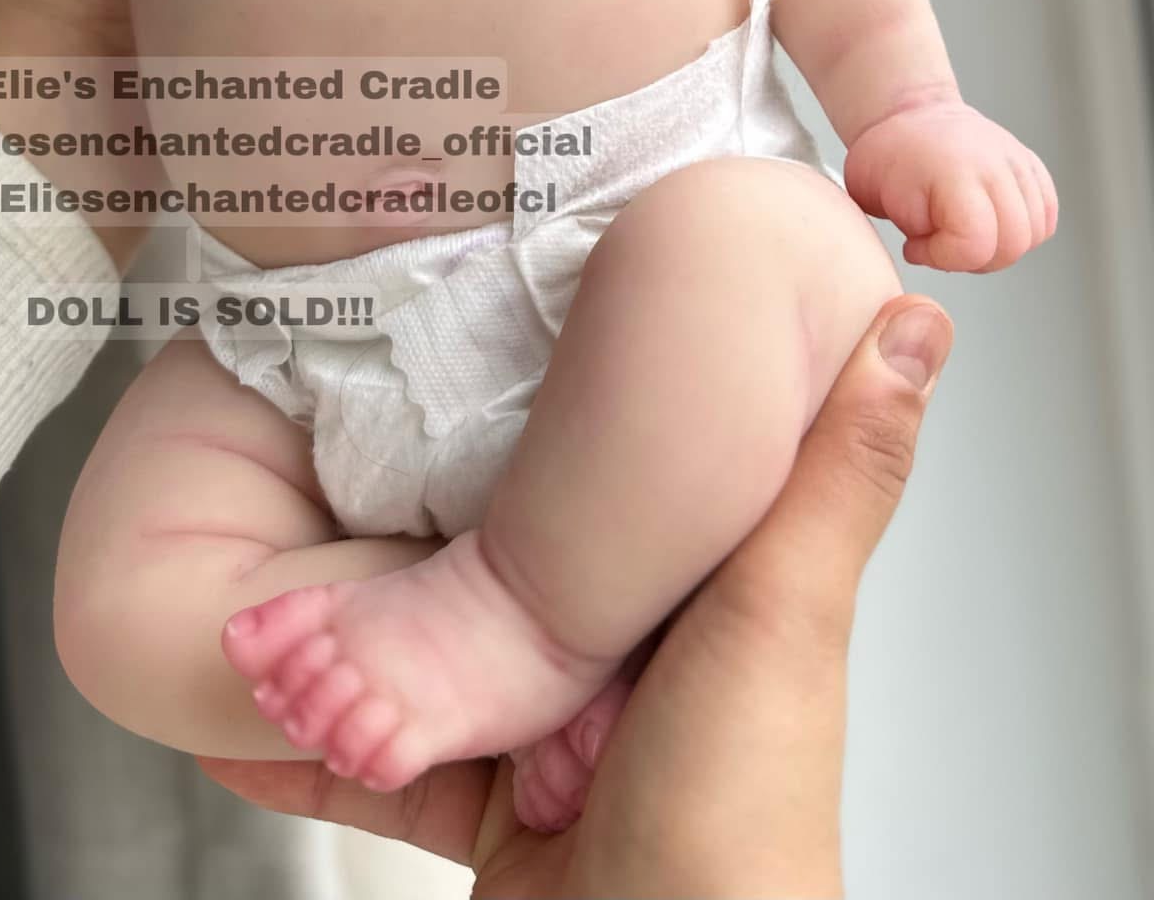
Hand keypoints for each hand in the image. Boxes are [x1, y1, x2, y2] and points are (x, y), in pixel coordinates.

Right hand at [198, 294, 952, 899]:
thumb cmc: (743, 826)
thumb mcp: (782, 620)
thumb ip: (833, 483)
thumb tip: (919, 330)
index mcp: (702, 598)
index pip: (625, 471)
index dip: (551, 408)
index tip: (470, 333)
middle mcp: (623, 664)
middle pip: (502, 563)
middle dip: (402, 521)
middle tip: (314, 451)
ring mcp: (548, 741)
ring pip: (426, 656)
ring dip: (338, 633)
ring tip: (253, 586)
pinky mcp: (488, 812)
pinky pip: (376, 762)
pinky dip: (303, 743)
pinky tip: (236, 715)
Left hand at [843, 99, 1057, 271]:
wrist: (911, 115)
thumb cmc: (886, 156)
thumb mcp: (871, 194)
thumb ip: (907, 230)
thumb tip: (933, 253)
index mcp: (954, 171)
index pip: (974, 244)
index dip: (943, 258)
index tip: (915, 245)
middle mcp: (996, 165)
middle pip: (1013, 245)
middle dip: (973, 260)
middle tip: (942, 244)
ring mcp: (1018, 163)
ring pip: (1034, 234)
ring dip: (998, 247)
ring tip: (963, 232)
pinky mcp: (1032, 167)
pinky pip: (1046, 216)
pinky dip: (1024, 230)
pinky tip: (991, 223)